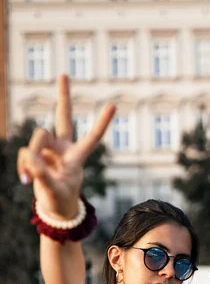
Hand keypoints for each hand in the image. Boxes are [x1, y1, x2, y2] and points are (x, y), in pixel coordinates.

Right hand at [17, 75, 115, 219]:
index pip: (92, 137)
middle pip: (63, 117)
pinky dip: (23, 165)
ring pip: (38, 136)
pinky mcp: (37, 154)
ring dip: (30, 155)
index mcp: (78, 157)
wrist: (55, 208)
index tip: (113, 105)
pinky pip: (26, 152)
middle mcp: (65, 148)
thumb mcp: (54, 192)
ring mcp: (51, 149)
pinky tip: (24, 179)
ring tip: (26, 177)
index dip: (102, 122)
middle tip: (64, 74)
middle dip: (63, 96)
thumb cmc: (61, 201)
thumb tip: (31, 158)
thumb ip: (42, 176)